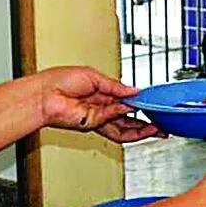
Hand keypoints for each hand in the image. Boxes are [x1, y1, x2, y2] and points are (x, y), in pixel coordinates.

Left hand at [34, 67, 155, 139]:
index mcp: (100, 94)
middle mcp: (100, 108)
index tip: (154, 106)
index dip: (141, 106)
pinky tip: (138, 116)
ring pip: (124, 128)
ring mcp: (97, 118)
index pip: (125, 103)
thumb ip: (116, 87)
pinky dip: (128, 121)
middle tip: (162, 125)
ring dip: (141, 129)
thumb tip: (134, 91)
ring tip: (157, 128)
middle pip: (128, 120)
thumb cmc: (58, 81)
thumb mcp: (94, 76)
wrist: (43, 94)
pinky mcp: (92, 125)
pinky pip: (115, 126)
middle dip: (146, 124)